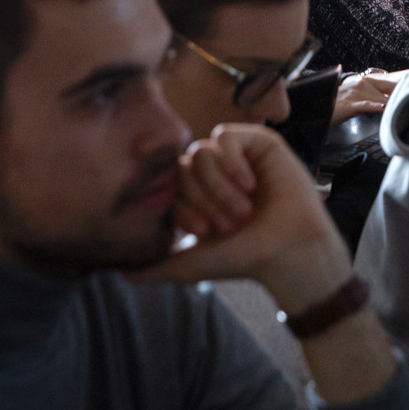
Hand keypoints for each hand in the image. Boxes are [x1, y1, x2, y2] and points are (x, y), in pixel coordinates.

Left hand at [135, 123, 350, 315]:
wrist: (290, 252)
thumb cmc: (246, 258)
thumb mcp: (193, 264)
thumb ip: (156, 267)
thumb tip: (118, 272)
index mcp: (197, 194)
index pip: (169, 185)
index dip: (184, 207)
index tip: (205, 232)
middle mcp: (213, 173)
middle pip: (183, 166)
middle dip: (203, 199)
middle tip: (228, 224)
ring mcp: (236, 155)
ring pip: (202, 152)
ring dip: (219, 185)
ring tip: (242, 209)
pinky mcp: (258, 142)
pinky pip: (225, 136)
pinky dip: (232, 161)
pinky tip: (249, 184)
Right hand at [332, 70, 402, 123]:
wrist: (318, 106)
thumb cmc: (336, 105)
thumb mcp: (355, 99)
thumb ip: (370, 100)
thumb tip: (383, 105)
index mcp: (362, 81)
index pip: (385, 85)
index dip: (397, 91)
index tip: (407, 96)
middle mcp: (361, 84)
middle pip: (384, 92)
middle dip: (394, 100)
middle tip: (405, 106)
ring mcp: (356, 93)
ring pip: (378, 98)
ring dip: (387, 105)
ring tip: (397, 110)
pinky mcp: (352, 103)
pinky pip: (367, 105)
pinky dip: (376, 106)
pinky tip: (383, 108)